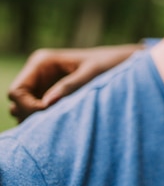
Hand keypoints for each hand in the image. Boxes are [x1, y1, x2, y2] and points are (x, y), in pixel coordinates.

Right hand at [8, 44, 141, 121]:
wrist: (126, 64)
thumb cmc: (111, 65)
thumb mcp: (92, 74)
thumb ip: (70, 86)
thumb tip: (46, 104)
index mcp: (42, 62)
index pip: (16, 91)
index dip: (27, 107)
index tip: (49, 115)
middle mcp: (38, 74)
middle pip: (17, 103)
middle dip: (31, 115)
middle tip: (54, 122)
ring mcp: (44, 86)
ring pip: (26, 111)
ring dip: (39, 120)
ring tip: (61, 122)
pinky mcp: (53, 97)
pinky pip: (41, 114)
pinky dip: (47, 121)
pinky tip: (65, 123)